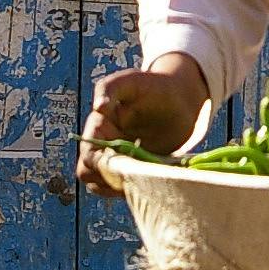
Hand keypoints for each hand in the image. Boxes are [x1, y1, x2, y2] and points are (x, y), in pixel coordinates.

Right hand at [78, 53, 210, 191]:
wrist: (181, 97)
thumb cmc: (154, 85)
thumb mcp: (131, 80)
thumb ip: (111, 88)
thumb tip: (98, 107)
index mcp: (99, 126)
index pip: (88, 153)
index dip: (99, 163)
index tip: (121, 164)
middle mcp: (103, 144)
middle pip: (90, 173)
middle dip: (108, 179)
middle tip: (137, 174)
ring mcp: (119, 159)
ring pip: (103, 185)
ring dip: (120, 187)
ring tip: (147, 178)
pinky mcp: (135, 170)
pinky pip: (125, 187)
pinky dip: (135, 189)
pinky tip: (155, 179)